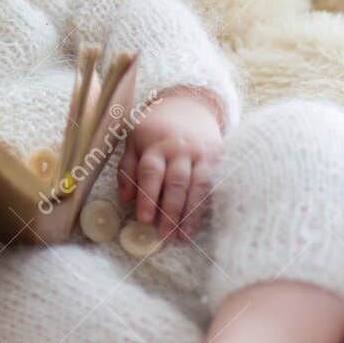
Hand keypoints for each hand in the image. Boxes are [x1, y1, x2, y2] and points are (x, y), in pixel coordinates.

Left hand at [118, 89, 225, 239]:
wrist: (190, 106)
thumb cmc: (155, 130)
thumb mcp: (134, 141)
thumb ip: (127, 169)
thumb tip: (125, 200)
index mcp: (155, 144)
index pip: (151, 171)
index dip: (147, 195)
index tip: (144, 219)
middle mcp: (179, 148)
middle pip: (176, 182)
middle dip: (170, 210)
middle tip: (164, 234)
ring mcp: (201, 152)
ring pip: (198, 186)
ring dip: (190, 213)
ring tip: (182, 236)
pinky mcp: (218, 157)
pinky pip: (213, 184)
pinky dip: (207, 204)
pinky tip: (200, 222)